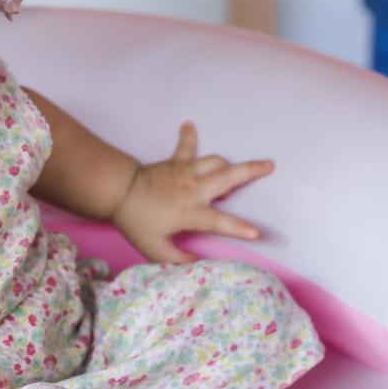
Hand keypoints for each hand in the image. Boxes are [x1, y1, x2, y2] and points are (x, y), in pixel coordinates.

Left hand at [112, 121, 272, 263]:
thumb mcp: (153, 248)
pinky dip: (189, 136)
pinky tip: (189, 124)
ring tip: (237, 170)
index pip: (220, 222)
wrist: (118, 191)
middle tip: (270, 165)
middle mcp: (194, 189)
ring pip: (215, 161)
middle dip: (251, 171)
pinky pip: (186, 146)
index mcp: (191, 212)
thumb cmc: (136, 221)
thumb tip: (195, 264)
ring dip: (228, 164)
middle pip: (228, 177)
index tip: (256, 232)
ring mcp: (186, 172)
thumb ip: (176, 260)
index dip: (239, 228)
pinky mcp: (175, 162)